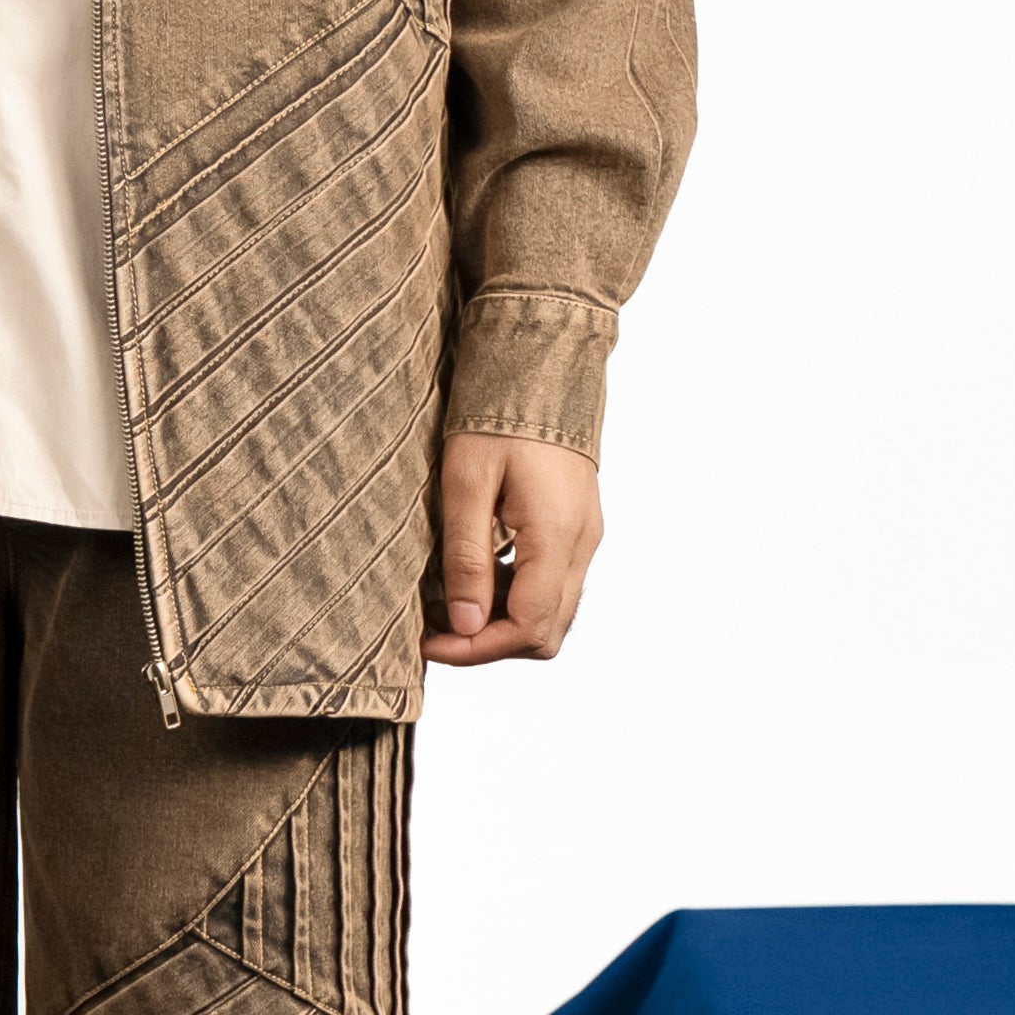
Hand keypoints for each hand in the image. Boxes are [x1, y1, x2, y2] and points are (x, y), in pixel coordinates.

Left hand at [422, 430, 601, 667]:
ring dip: (500, 621)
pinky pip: (553, 586)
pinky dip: (514, 597)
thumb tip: (464, 625)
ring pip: (552, 614)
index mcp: (557, 535)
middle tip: (434, 626)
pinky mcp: (579, 528)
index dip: (476, 648)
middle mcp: (582, 544)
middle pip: (545, 633)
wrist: (540, 366)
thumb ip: (467, 557)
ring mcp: (586, 537)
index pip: (527, 627)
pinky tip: (474, 576)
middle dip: (488, 642)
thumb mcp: (465, 483)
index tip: (428, 643)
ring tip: (447, 602)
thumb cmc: (497, 416)